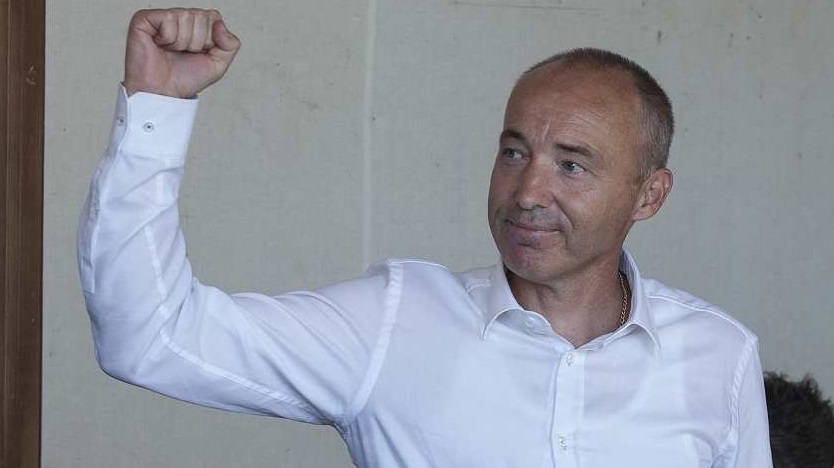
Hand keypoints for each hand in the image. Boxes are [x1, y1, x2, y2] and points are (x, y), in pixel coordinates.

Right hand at [124, 8, 240, 97]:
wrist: (163, 92)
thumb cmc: (185, 79)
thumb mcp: (218, 65)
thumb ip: (230, 44)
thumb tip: (219, 23)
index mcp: (196, 25)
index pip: (214, 17)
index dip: (210, 40)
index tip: (198, 53)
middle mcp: (180, 18)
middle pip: (201, 15)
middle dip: (196, 41)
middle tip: (183, 54)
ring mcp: (162, 17)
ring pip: (185, 16)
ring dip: (181, 42)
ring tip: (171, 51)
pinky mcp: (144, 18)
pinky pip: (168, 18)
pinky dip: (168, 38)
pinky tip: (160, 45)